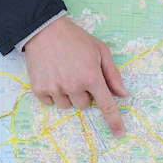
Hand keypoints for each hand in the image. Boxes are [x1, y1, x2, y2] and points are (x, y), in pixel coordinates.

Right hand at [23, 16, 129, 137]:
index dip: (114, 121)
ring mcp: (55, 88)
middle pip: (84, 105)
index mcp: (91, 76)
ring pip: (67, 105)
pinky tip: (52, 76)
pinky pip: (50, 102)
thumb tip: (123, 94)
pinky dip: (52, 93)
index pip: (106, 105)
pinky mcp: (39, 89)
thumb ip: (112, 74)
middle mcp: (73, 85)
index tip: (119, 133)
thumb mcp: (100, 50)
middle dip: (84, 93)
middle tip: (77, 75)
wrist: (44, 30)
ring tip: (63, 73)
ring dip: (68, 94)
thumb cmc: (75, 39)